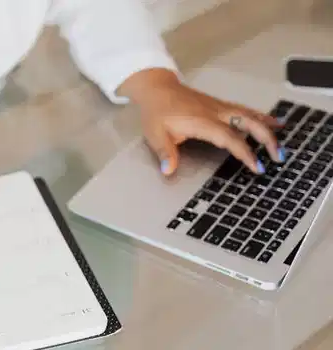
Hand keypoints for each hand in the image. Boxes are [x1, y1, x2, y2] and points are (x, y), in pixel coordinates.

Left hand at [125, 71, 283, 175]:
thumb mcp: (155, 134)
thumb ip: (165, 152)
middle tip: (279, 156)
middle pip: (248, 123)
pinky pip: (244, 110)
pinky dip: (260, 116)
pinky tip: (272, 121)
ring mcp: (219, 107)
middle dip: (266, 139)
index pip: (230, 138)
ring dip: (267, 126)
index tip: (257, 166)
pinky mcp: (219, 105)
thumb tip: (168, 170)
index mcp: (202, 122)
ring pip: (249, 115)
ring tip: (284, 135)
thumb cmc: (157, 111)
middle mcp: (215, 113)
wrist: (156, 88)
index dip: (245, 152)